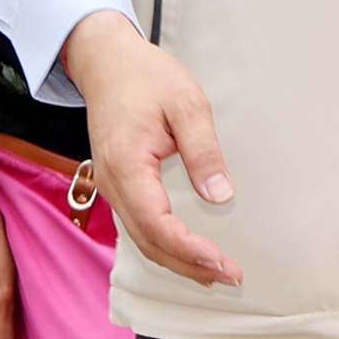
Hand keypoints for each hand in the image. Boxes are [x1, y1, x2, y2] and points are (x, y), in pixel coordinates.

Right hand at [64, 10, 239, 287]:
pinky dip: (164, 245)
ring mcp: (111, 186)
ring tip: (215, 273)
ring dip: (177, 260)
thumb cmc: (146, 77)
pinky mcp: (117, 184)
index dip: (189, 249)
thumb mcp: (187, 104)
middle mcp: (112, 183)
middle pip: (148, 242)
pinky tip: (188, 250)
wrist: (107, 62)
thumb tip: (220, 195)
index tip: (222, 261)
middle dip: (189, 266)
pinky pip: (137, 226)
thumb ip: (203, 151)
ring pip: (141, 239)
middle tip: (231, 277)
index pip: (156, 223)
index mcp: (127, 164)